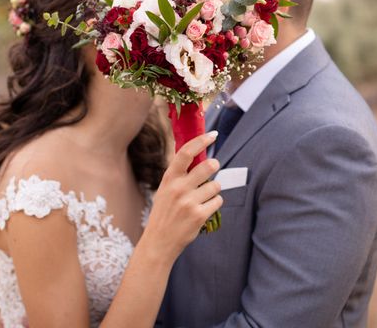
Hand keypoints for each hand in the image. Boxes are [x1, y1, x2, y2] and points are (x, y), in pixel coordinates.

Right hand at [140, 131, 222, 262]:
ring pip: (216, 185)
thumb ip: (179, 174)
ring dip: (214, 190)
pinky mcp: (199, 215)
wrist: (159, 242)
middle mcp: (178, 188)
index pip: (186, 153)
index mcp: (169, 178)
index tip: (212, 135)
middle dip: (214, 166)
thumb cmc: (164, 213)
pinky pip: (218, 201)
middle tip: (213, 167)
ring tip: (203, 197)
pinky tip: (204, 209)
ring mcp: (189, 202)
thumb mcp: (165, 190)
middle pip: (208, 166)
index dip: (201, 141)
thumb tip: (198, 155)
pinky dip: (215, 203)